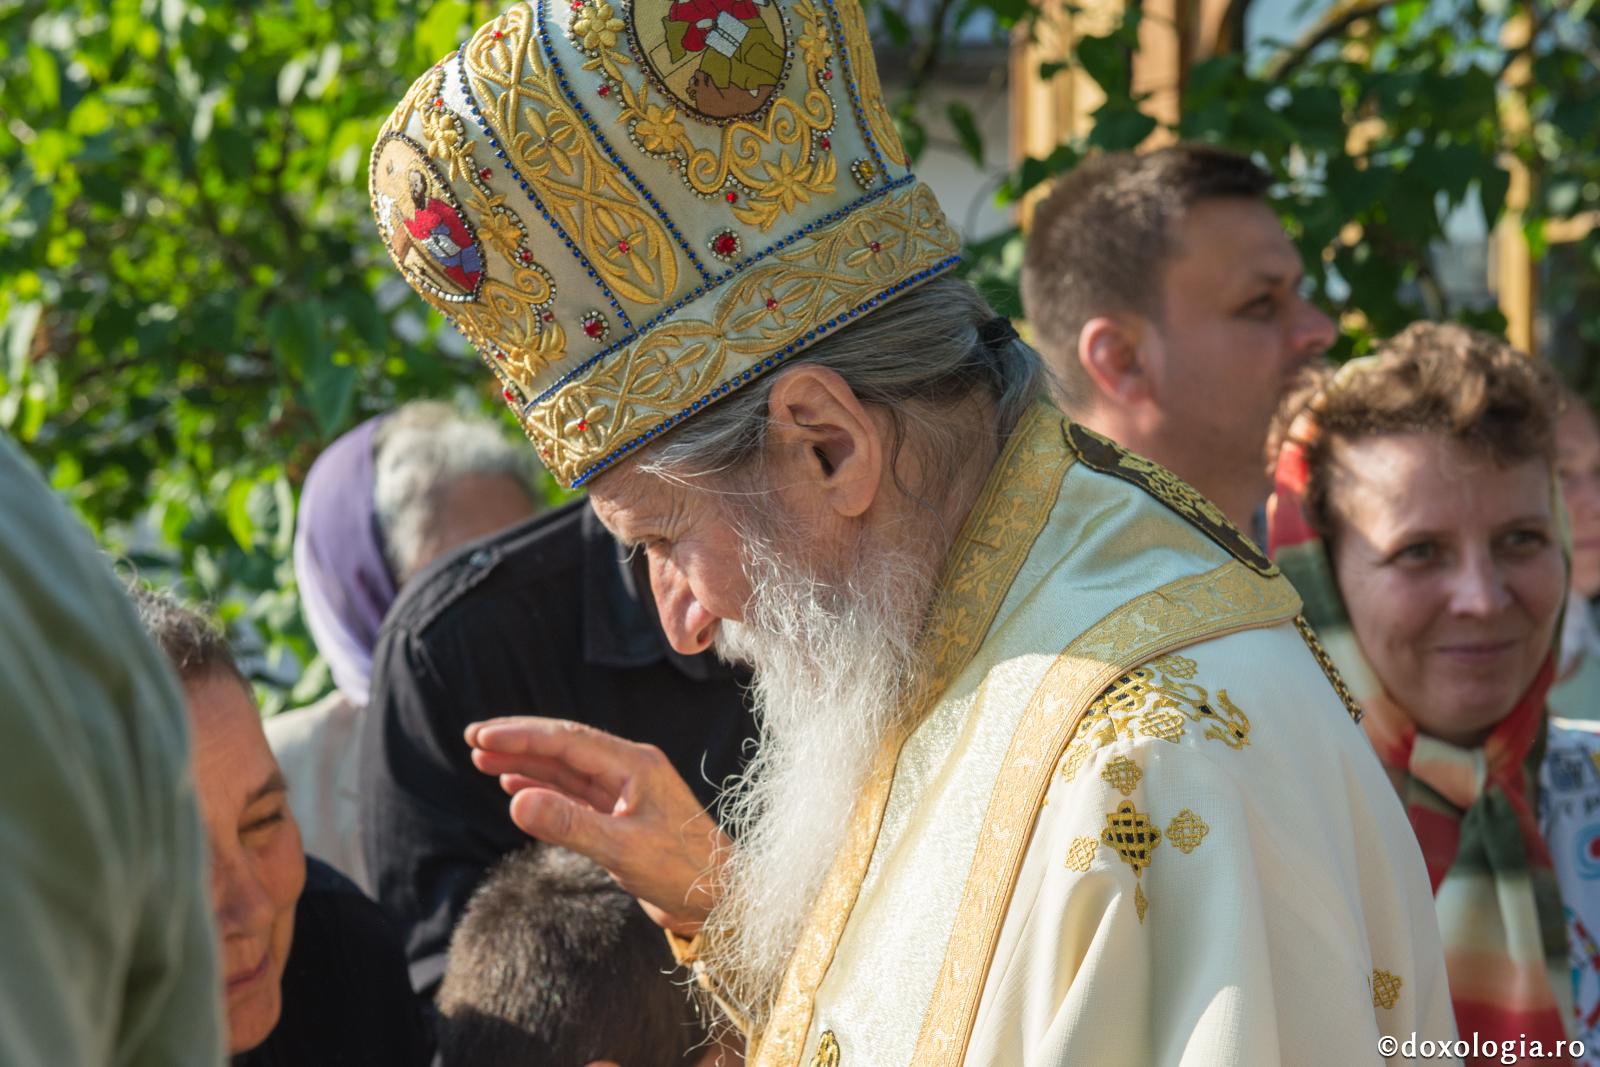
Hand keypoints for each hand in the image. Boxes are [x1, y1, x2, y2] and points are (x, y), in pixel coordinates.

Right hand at [465, 716, 729, 935]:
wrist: (719, 899)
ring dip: (526, 763)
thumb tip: (516, 800)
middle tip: (473, 739)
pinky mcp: (621, 815)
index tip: (482, 736)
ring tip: (483, 759)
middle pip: (564, 747)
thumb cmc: (683, 872)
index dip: (522, 736)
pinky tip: (518, 786)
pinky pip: (575, 792)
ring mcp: (625, 792)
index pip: (568, 741)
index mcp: (634, 765)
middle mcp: (629, 770)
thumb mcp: (622, 849)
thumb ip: (569, 824)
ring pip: (566, 769)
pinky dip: (544, 787)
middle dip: (518, 741)